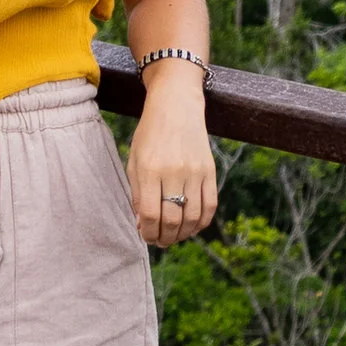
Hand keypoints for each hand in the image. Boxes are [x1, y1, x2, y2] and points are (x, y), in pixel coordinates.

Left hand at [128, 82, 216, 248]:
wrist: (176, 105)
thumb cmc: (150, 134)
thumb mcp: (135, 160)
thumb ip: (137, 194)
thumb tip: (143, 226)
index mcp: (149, 170)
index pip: (150, 215)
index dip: (149, 233)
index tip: (147, 236)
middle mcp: (173, 172)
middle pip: (172, 220)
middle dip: (165, 238)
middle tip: (160, 240)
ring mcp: (194, 172)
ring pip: (193, 218)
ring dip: (183, 234)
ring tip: (174, 235)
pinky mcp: (210, 170)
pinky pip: (210, 206)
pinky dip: (202, 223)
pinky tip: (192, 226)